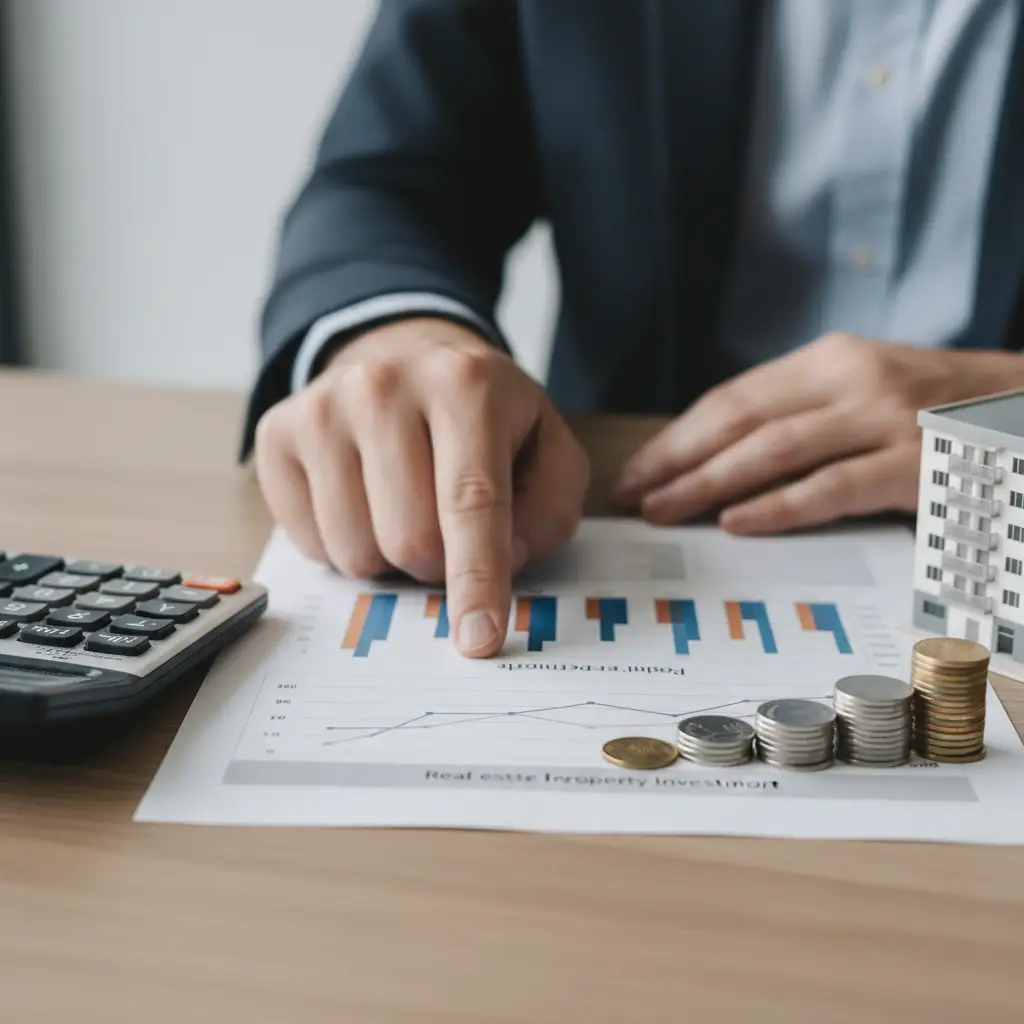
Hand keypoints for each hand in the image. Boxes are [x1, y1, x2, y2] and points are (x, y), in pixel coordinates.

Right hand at [254, 317, 588, 656]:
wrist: (403, 356)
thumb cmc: (483, 417)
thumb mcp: (546, 449)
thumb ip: (548, 511)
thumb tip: (505, 562)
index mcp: (465, 384)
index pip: (470, 501)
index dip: (477, 577)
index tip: (479, 639)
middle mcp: (383, 385)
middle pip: (410, 539)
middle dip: (438, 564)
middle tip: (449, 532)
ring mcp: (320, 407)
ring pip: (355, 551)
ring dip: (389, 557)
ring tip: (405, 506)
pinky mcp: (277, 432)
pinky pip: (310, 542)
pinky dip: (344, 544)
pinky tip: (362, 498)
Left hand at [613, 333, 1023, 533]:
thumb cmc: (933, 408)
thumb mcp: (863, 389)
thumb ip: (801, 413)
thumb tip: (718, 459)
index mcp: (829, 359)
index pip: (732, 398)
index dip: (677, 437)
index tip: (637, 469)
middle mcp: (850, 379)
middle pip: (739, 421)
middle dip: (675, 461)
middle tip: (632, 495)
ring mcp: (884, 419)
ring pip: (772, 451)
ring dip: (708, 483)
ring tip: (664, 510)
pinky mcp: (914, 465)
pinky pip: (830, 489)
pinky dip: (778, 507)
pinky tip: (736, 523)